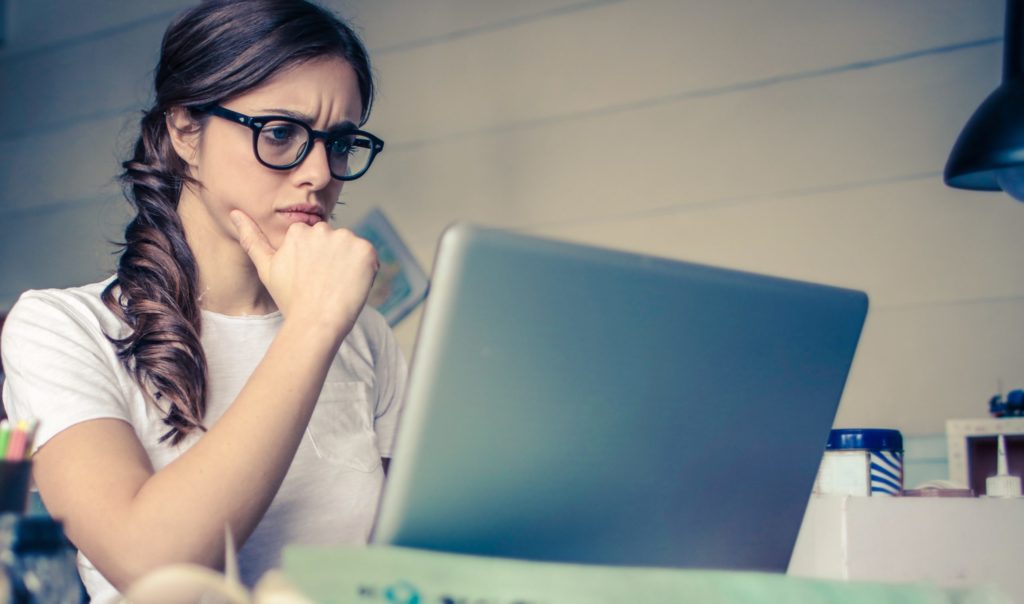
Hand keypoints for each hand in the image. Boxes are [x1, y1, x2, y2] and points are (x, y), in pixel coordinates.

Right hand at [230, 210, 377, 335]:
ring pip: (351, 249)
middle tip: (324, 284)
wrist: (315, 323)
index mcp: (298, 232)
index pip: (315, 241)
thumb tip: (234, 212)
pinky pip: (369, 257)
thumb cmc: (290, 299)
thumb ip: (252, 238)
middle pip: (334, 242)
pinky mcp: (365, 250)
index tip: (312, 279)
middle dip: (333, 259)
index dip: (316, 262)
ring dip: (349, 264)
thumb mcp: (266, 268)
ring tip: (337, 286)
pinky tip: (351, 285)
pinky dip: (365, 270)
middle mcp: (322, 229)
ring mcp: (345, 239)